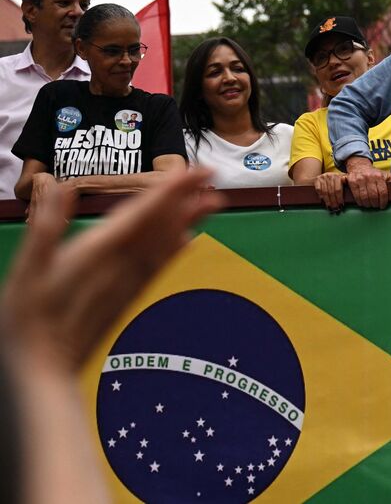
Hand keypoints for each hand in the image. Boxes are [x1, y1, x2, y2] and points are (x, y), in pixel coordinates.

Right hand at [0, 167, 223, 371]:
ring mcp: (128, 281)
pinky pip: (158, 266)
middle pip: (162, 224)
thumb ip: (46, 226)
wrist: (44, 370)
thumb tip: (61, 187)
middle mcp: (122, 264)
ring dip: (189, 219)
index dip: (171, 190)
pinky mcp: (128, 296)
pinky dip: (175, 249)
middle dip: (187, 197)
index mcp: (100, 251)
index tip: (194, 172)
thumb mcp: (28, 268)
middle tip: (212, 174)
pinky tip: (186, 242)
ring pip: (166, 243)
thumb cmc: (29, 319)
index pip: (144, 212)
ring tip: (210, 200)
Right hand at [314, 172, 346, 212]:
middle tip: (335, 208)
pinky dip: (321, 196)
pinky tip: (323, 201)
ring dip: (327, 201)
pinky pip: (318, 190)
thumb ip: (347, 182)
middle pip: (331, 192)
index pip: (338, 190)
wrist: (326, 173)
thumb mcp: (343, 178)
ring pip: (325, 192)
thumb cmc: (337, 179)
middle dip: (333, 201)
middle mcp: (330, 176)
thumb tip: (353, 186)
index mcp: (338, 176)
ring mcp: (323, 177)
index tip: (341, 205)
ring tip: (330, 207)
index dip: (339, 198)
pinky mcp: (317, 179)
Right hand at [345, 156, 388, 208]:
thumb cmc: (374, 173)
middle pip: (373, 196)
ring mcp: (360, 179)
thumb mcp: (386, 175)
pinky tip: (362, 203)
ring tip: (370, 205)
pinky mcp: (352, 181)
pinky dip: (360, 202)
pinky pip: (356, 196)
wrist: (359, 166)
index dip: (383, 201)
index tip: (383, 205)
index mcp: (379, 176)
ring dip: (367, 204)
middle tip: (376, 206)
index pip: (383, 192)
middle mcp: (369, 177)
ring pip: (364, 197)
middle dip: (375, 204)